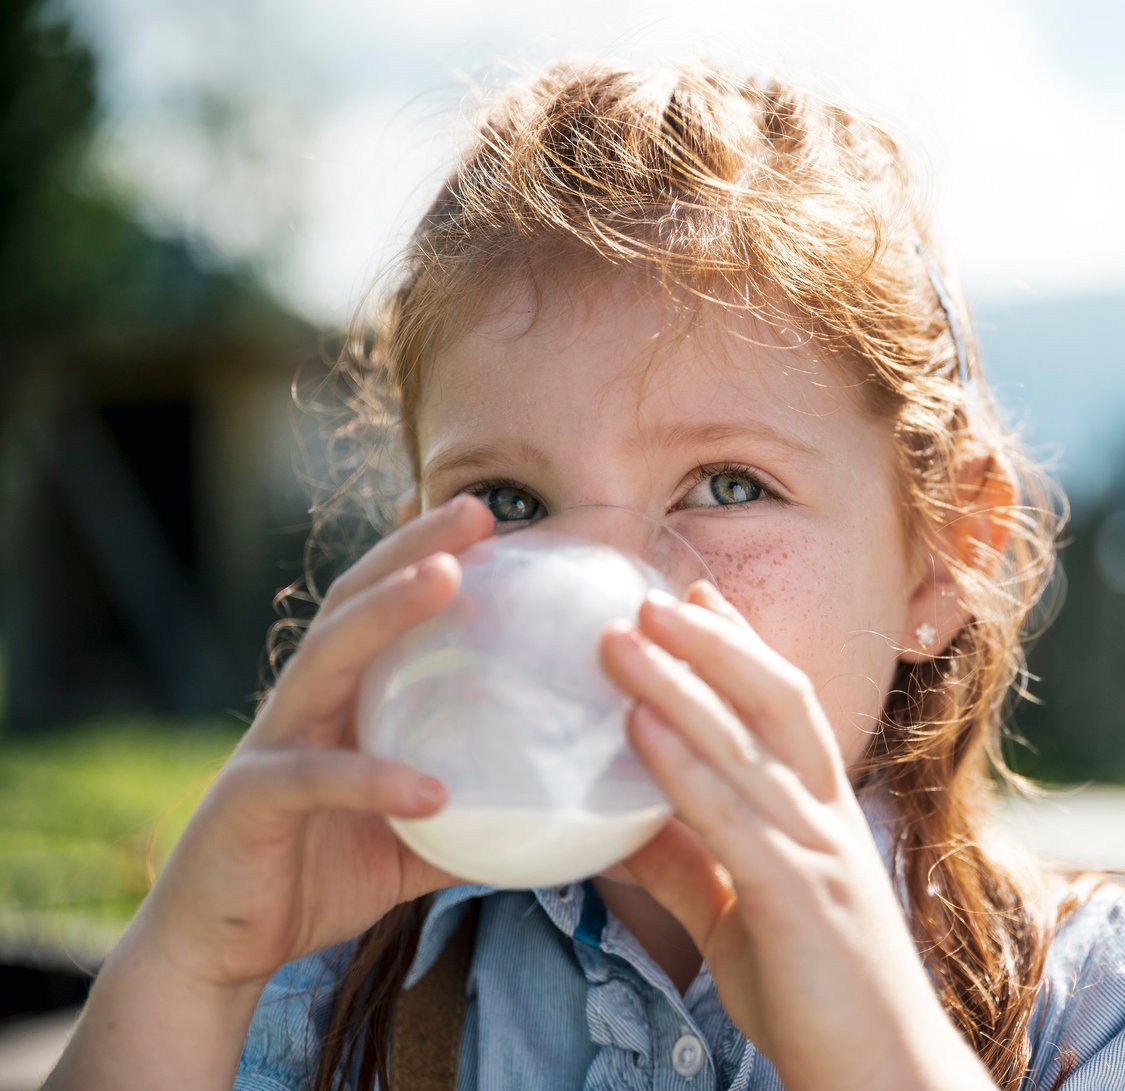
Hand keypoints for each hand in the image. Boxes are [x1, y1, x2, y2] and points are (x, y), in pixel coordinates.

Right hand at [129, 494, 493, 990]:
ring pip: (327, 659)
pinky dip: (372, 780)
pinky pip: (315, 781)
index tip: (499, 518)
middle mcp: (306, 705)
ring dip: (386, 613)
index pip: (387, 611)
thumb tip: (563, 819)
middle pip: (355, 604)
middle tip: (480, 508)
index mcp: (344, 703)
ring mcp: (273, 745)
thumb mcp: (418, 844)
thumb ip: (478, 820)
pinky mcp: (250, 801)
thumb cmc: (317, 877)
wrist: (218, 949)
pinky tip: (431, 791)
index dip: (432, 559)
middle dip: (413, 549)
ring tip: (447, 578)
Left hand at [598, 583, 994, 1090]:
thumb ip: (689, 865)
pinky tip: (637, 725)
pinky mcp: (795, 896)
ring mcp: (816, 851)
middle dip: (714, 641)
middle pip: (777, 699)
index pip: (787, 708)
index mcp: (822, 817)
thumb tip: (621, 824)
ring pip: (748, 743)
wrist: (882, 1075)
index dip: (741, 648)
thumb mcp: (741, 918)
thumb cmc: (817, 999)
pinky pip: (730, 815)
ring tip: (622, 634)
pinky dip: (682, 762)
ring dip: (681, 681)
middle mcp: (827, 817)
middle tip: (652, 594)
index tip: (695, 598)